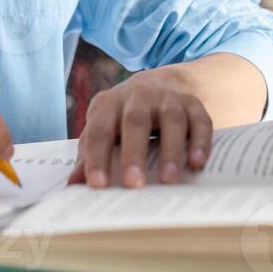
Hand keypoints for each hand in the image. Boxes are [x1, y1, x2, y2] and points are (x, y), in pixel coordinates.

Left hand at [67, 68, 212, 188]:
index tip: (97, 185)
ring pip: (171, 119)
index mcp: (109, 104)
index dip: (96, 157)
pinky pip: (200, 120)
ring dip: (171, 150)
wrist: (161, 84)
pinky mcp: (193, 104)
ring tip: (169, 180)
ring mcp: (168, 98)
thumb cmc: (124, 117)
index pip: (99, 131)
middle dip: (134, 153)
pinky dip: (200, 141)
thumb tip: (72, 187)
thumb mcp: (104, 129)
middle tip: (133, 183)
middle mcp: (138, 95)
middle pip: (135, 121)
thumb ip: (89, 156)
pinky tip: (198, 163)